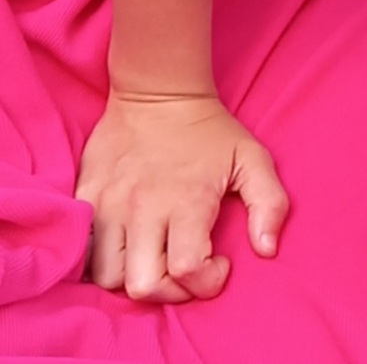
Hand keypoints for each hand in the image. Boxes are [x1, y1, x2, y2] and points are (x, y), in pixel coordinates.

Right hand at [75, 90, 288, 301]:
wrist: (157, 89)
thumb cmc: (209, 129)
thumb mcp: (252, 157)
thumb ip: (270, 204)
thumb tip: (267, 250)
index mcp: (187, 200)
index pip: (187, 270)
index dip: (207, 282)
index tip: (218, 263)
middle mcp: (143, 207)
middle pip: (142, 286)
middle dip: (169, 291)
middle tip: (186, 268)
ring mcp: (108, 204)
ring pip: (107, 277)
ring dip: (133, 278)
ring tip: (156, 257)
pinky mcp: (85, 197)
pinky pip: (82, 252)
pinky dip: (102, 261)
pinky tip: (128, 246)